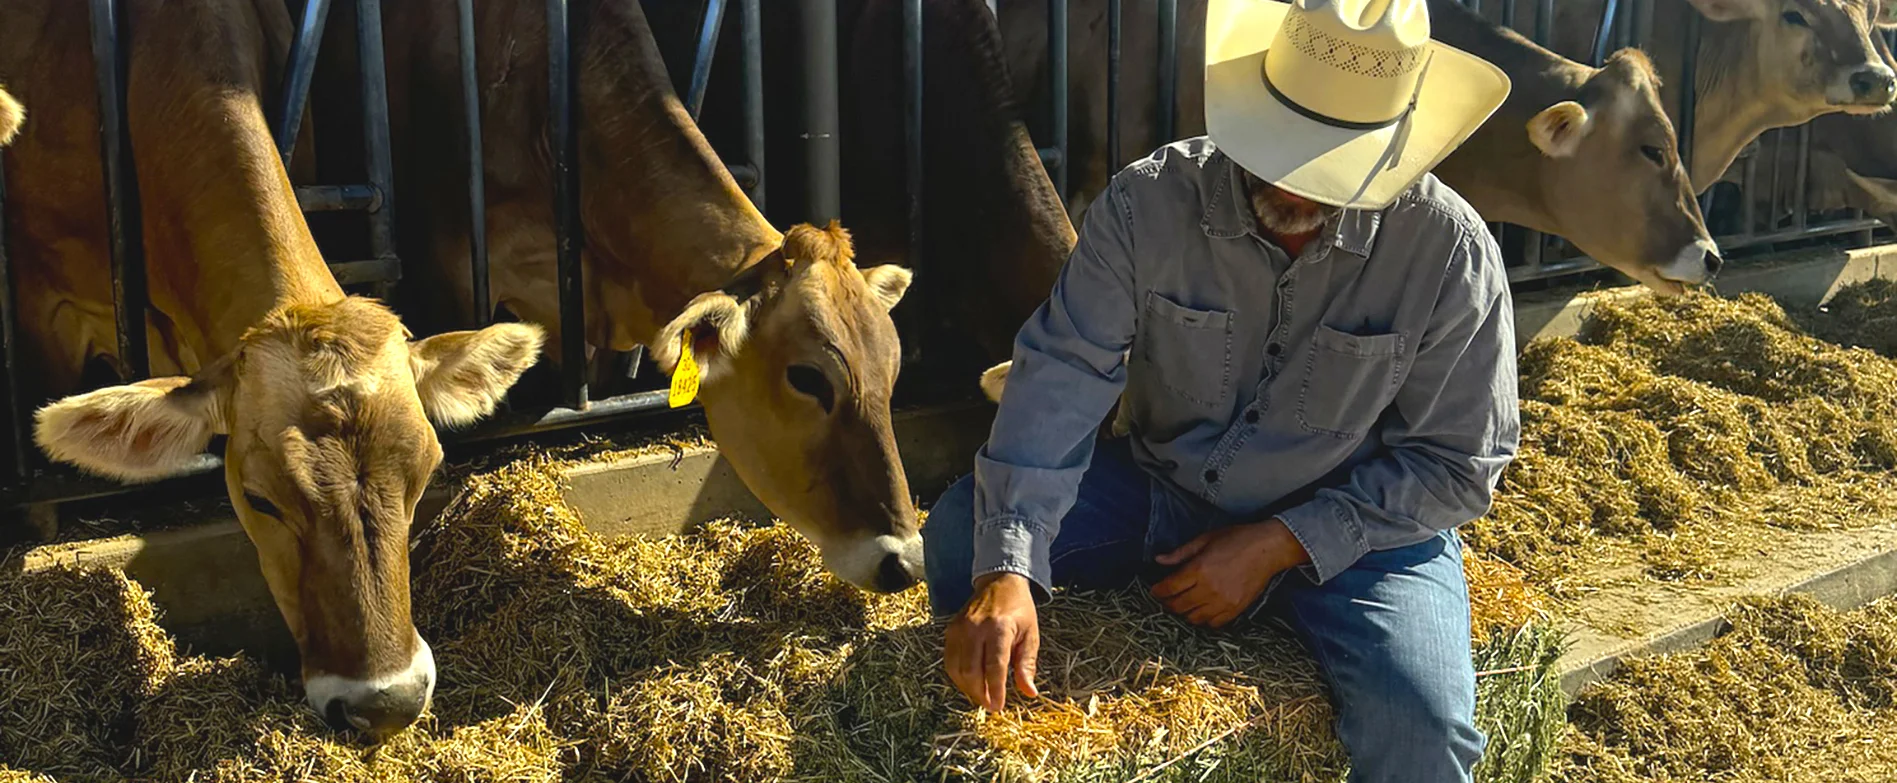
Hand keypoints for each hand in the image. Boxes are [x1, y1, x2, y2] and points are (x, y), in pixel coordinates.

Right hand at [945, 572, 1040, 710]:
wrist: (999, 582)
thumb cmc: (1019, 610)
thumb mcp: (1031, 635)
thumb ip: (1027, 664)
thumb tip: (1029, 692)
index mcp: (999, 628)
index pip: (994, 666)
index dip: (995, 690)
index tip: (998, 706)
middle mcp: (975, 628)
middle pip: (971, 671)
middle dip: (980, 693)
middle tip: (991, 705)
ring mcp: (960, 628)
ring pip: (957, 669)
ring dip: (968, 688)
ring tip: (982, 695)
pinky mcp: (950, 630)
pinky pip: (950, 661)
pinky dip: (959, 676)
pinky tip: (971, 682)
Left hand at [1151, 519, 1309, 627]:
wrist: (1268, 549)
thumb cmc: (1237, 539)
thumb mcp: (1205, 539)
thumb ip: (1180, 553)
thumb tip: (1159, 560)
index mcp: (1199, 569)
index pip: (1169, 588)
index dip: (1157, 592)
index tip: (1155, 591)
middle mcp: (1209, 588)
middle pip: (1178, 606)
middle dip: (1168, 603)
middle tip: (1166, 598)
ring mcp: (1223, 601)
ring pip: (1194, 618)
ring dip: (1185, 612)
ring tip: (1184, 603)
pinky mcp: (1236, 609)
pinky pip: (1213, 623)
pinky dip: (1204, 619)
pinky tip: (1202, 609)